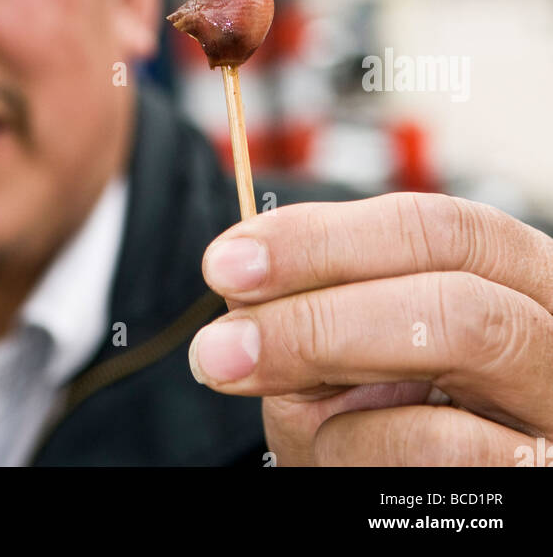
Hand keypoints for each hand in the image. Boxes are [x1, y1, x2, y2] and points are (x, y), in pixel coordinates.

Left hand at [188, 193, 552, 465]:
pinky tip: (344, 460)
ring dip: (332, 364)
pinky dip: (366, 453)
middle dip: (321, 310)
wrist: (425, 512)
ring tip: (276, 404)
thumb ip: (318, 303)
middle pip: (455, 291)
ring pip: (464, 349)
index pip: (439, 229)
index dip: (325, 236)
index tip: (228, 261)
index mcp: (518, 281)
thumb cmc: (394, 433)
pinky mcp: (541, 484)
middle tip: (221, 344)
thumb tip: (242, 271)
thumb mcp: (351, 358)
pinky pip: (452, 454)